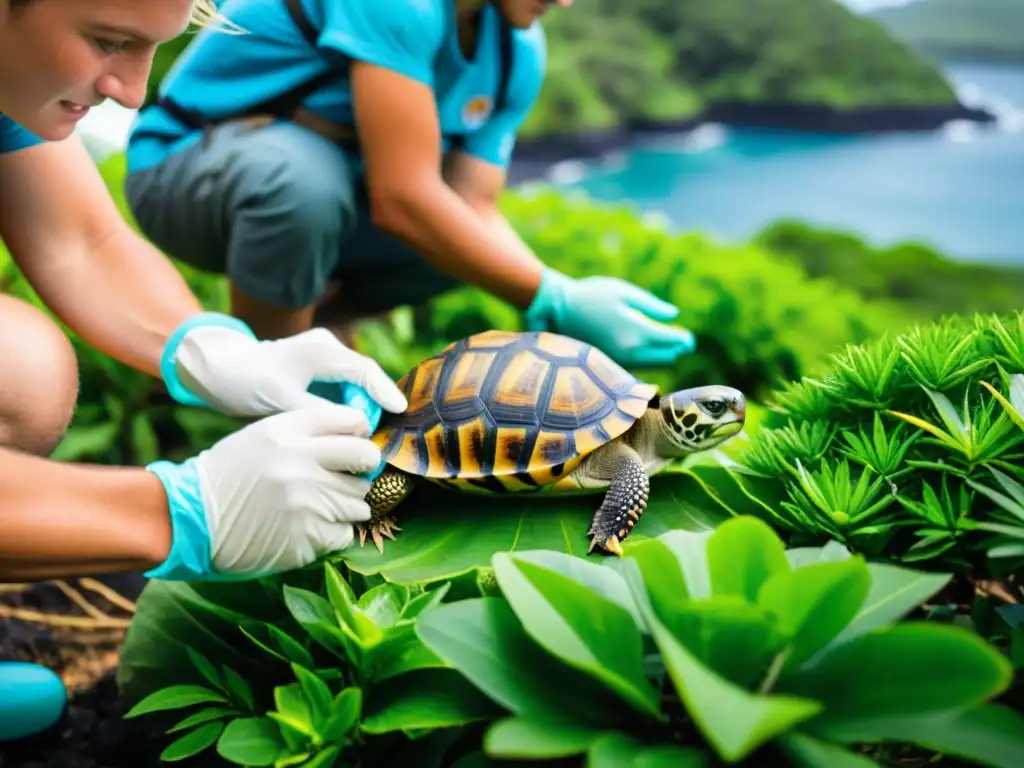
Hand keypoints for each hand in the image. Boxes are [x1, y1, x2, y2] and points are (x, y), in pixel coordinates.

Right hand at [145, 403, 380, 579]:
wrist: (192, 519)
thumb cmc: (231, 475)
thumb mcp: (263, 436)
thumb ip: (307, 431)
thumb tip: (359, 434)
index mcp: (287, 431)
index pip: (352, 420)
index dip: (359, 434)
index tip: (355, 445)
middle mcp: (300, 462)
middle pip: (365, 459)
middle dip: (361, 470)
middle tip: (347, 479)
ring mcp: (306, 502)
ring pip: (359, 501)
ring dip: (345, 507)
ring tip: (317, 508)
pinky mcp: (307, 537)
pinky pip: (344, 532)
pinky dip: (332, 533)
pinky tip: (309, 529)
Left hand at [160, 313, 406, 424]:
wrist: (222, 368)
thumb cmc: (248, 382)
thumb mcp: (283, 401)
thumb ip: (321, 412)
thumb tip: (355, 427)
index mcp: (321, 351)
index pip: (365, 370)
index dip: (385, 392)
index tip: (401, 411)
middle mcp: (328, 348)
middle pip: (365, 377)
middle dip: (373, 405)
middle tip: (374, 436)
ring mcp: (324, 355)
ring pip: (356, 383)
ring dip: (360, 406)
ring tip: (362, 435)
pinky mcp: (319, 367)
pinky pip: (343, 386)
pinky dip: (347, 404)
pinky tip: (346, 426)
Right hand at [524, 268, 694, 366]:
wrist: (558, 310)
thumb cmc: (592, 295)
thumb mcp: (625, 293)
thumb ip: (652, 306)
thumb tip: (673, 316)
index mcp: (638, 332)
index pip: (671, 342)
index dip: (684, 340)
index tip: (690, 339)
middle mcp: (631, 351)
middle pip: (664, 358)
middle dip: (675, 350)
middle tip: (684, 344)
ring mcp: (618, 360)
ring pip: (649, 365)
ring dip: (660, 357)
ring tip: (668, 347)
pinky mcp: (607, 363)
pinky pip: (635, 366)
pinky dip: (645, 359)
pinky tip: (645, 350)